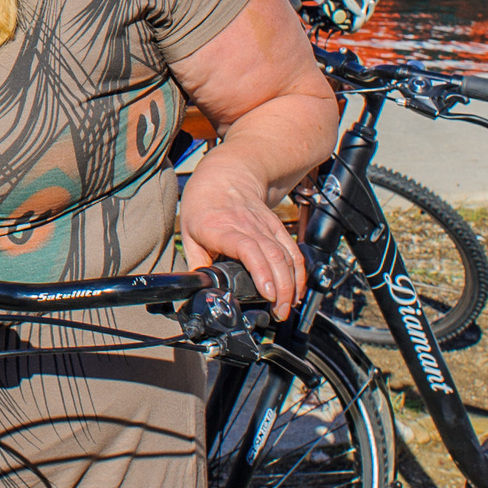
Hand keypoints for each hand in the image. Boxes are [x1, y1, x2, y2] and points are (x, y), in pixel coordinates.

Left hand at [178, 154, 306, 320]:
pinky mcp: (276, 227)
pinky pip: (292, 251)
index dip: (260, 271)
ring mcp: (265, 226)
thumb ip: (196, 264)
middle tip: (280, 311)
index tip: (267, 293)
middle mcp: (247, 226)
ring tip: (288, 306)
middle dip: (281, 288)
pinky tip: (296, 290)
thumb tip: (201, 290)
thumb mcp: (189, 234)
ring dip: (292, 283)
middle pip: (272, 256)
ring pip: (286, 255)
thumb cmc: (203, 206)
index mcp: (220, 228)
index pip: (246, 248)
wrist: (224, 175)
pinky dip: (298, 273)